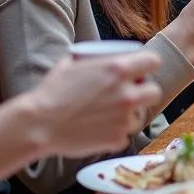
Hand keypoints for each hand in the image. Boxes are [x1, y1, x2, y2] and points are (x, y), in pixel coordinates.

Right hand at [28, 51, 162, 156]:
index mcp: (118, 69)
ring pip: (140, 116)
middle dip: (145, 92)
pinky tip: (99, 130)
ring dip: (129, 115)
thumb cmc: (51, 92)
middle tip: (131, 95)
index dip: (148, 66)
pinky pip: (125, 136)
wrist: (38, 124)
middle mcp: (126, 93)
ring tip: (109, 115)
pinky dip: (115, 134)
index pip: (153, 62)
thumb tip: (100, 54)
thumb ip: (94, 59)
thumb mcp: (73, 62)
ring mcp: (123, 118)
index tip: (141, 71)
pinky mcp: (117, 139)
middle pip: (155, 91)